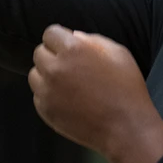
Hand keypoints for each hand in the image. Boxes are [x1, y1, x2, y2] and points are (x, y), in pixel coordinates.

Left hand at [29, 25, 162, 162]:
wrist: (126, 128)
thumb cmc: (126, 89)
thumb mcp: (118, 53)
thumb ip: (92, 39)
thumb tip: (73, 35)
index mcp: (73, 49)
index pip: (50, 33)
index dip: (60, 39)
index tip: (67, 47)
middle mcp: (55, 68)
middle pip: (39, 53)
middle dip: (53, 56)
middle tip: (70, 67)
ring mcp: (48, 91)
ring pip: (35, 74)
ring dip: (47, 75)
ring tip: (68, 84)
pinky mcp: (45, 110)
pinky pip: (38, 95)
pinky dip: (48, 95)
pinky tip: (68, 100)